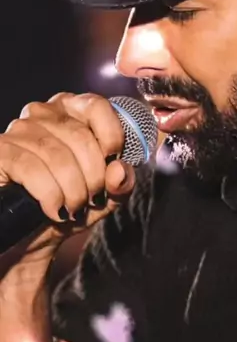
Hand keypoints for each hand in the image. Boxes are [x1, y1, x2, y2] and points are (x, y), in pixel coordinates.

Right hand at [0, 92, 134, 265]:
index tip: (114, 162)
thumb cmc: (69, 205)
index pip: (97, 106)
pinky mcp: (0, 151)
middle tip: (93, 199)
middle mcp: (43, 113)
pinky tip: (55, 209)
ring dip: (73, 189)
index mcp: (72, 111)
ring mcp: (18, 130)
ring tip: (74, 209)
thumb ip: (120, 183)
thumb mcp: (104, 197)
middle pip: (80, 136)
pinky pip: (31, 168)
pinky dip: (50, 194)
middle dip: (94, 175)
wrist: (28, 235)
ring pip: (56, 154)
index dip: (111, 135)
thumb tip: (120, 170)